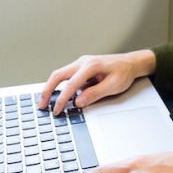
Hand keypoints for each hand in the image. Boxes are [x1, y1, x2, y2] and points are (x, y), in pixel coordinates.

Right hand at [37, 50, 156, 115]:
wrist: (131, 63)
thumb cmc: (124, 72)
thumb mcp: (113, 86)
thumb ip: (95, 94)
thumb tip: (78, 101)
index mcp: (91, 65)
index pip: (71, 84)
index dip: (62, 98)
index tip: (57, 110)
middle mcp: (83, 62)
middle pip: (58, 75)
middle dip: (47, 90)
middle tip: (41, 105)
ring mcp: (81, 63)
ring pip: (60, 74)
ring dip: (50, 87)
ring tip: (44, 101)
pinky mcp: (81, 67)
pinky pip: (66, 76)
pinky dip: (58, 85)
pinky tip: (55, 94)